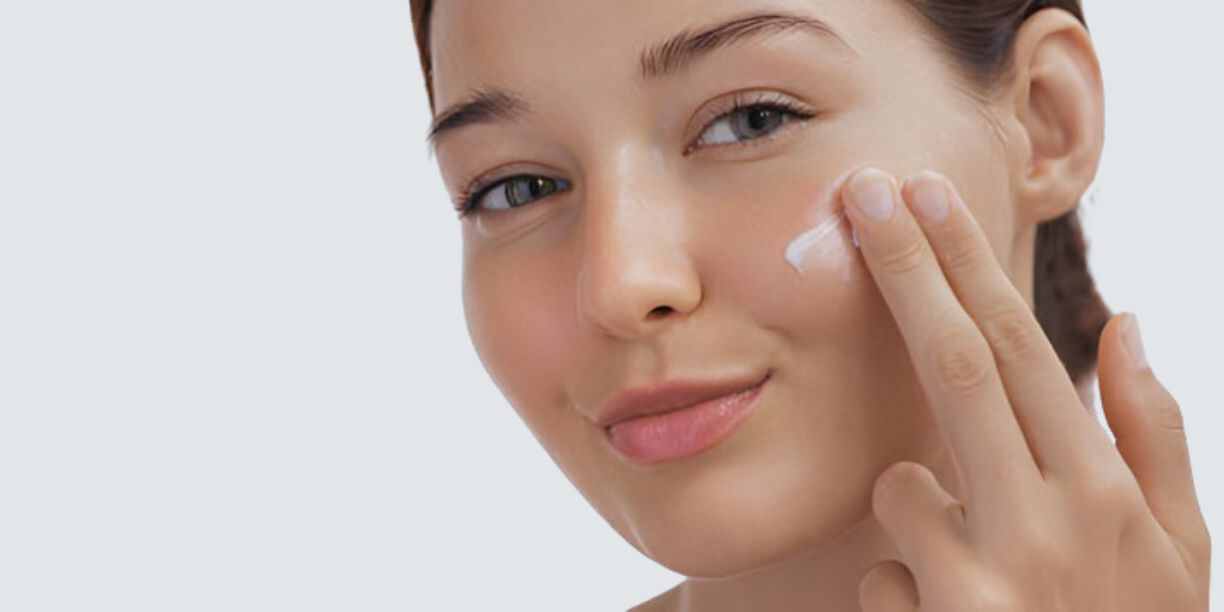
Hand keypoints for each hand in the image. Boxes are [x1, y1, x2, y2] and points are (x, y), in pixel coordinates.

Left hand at [840, 168, 1211, 610]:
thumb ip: (1154, 432)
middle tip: (861, 193)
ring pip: (900, 485)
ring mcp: (989, 581)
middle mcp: (1051, 521)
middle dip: (906, 270)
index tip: (922, 196)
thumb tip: (1124, 320)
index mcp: (1107, 488)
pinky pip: (881, 575)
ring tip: (971, 574)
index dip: (968, 266)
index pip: (1023, 348)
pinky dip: (904, 588)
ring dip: (914, 514)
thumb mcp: (1180, 548)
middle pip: (957, 363)